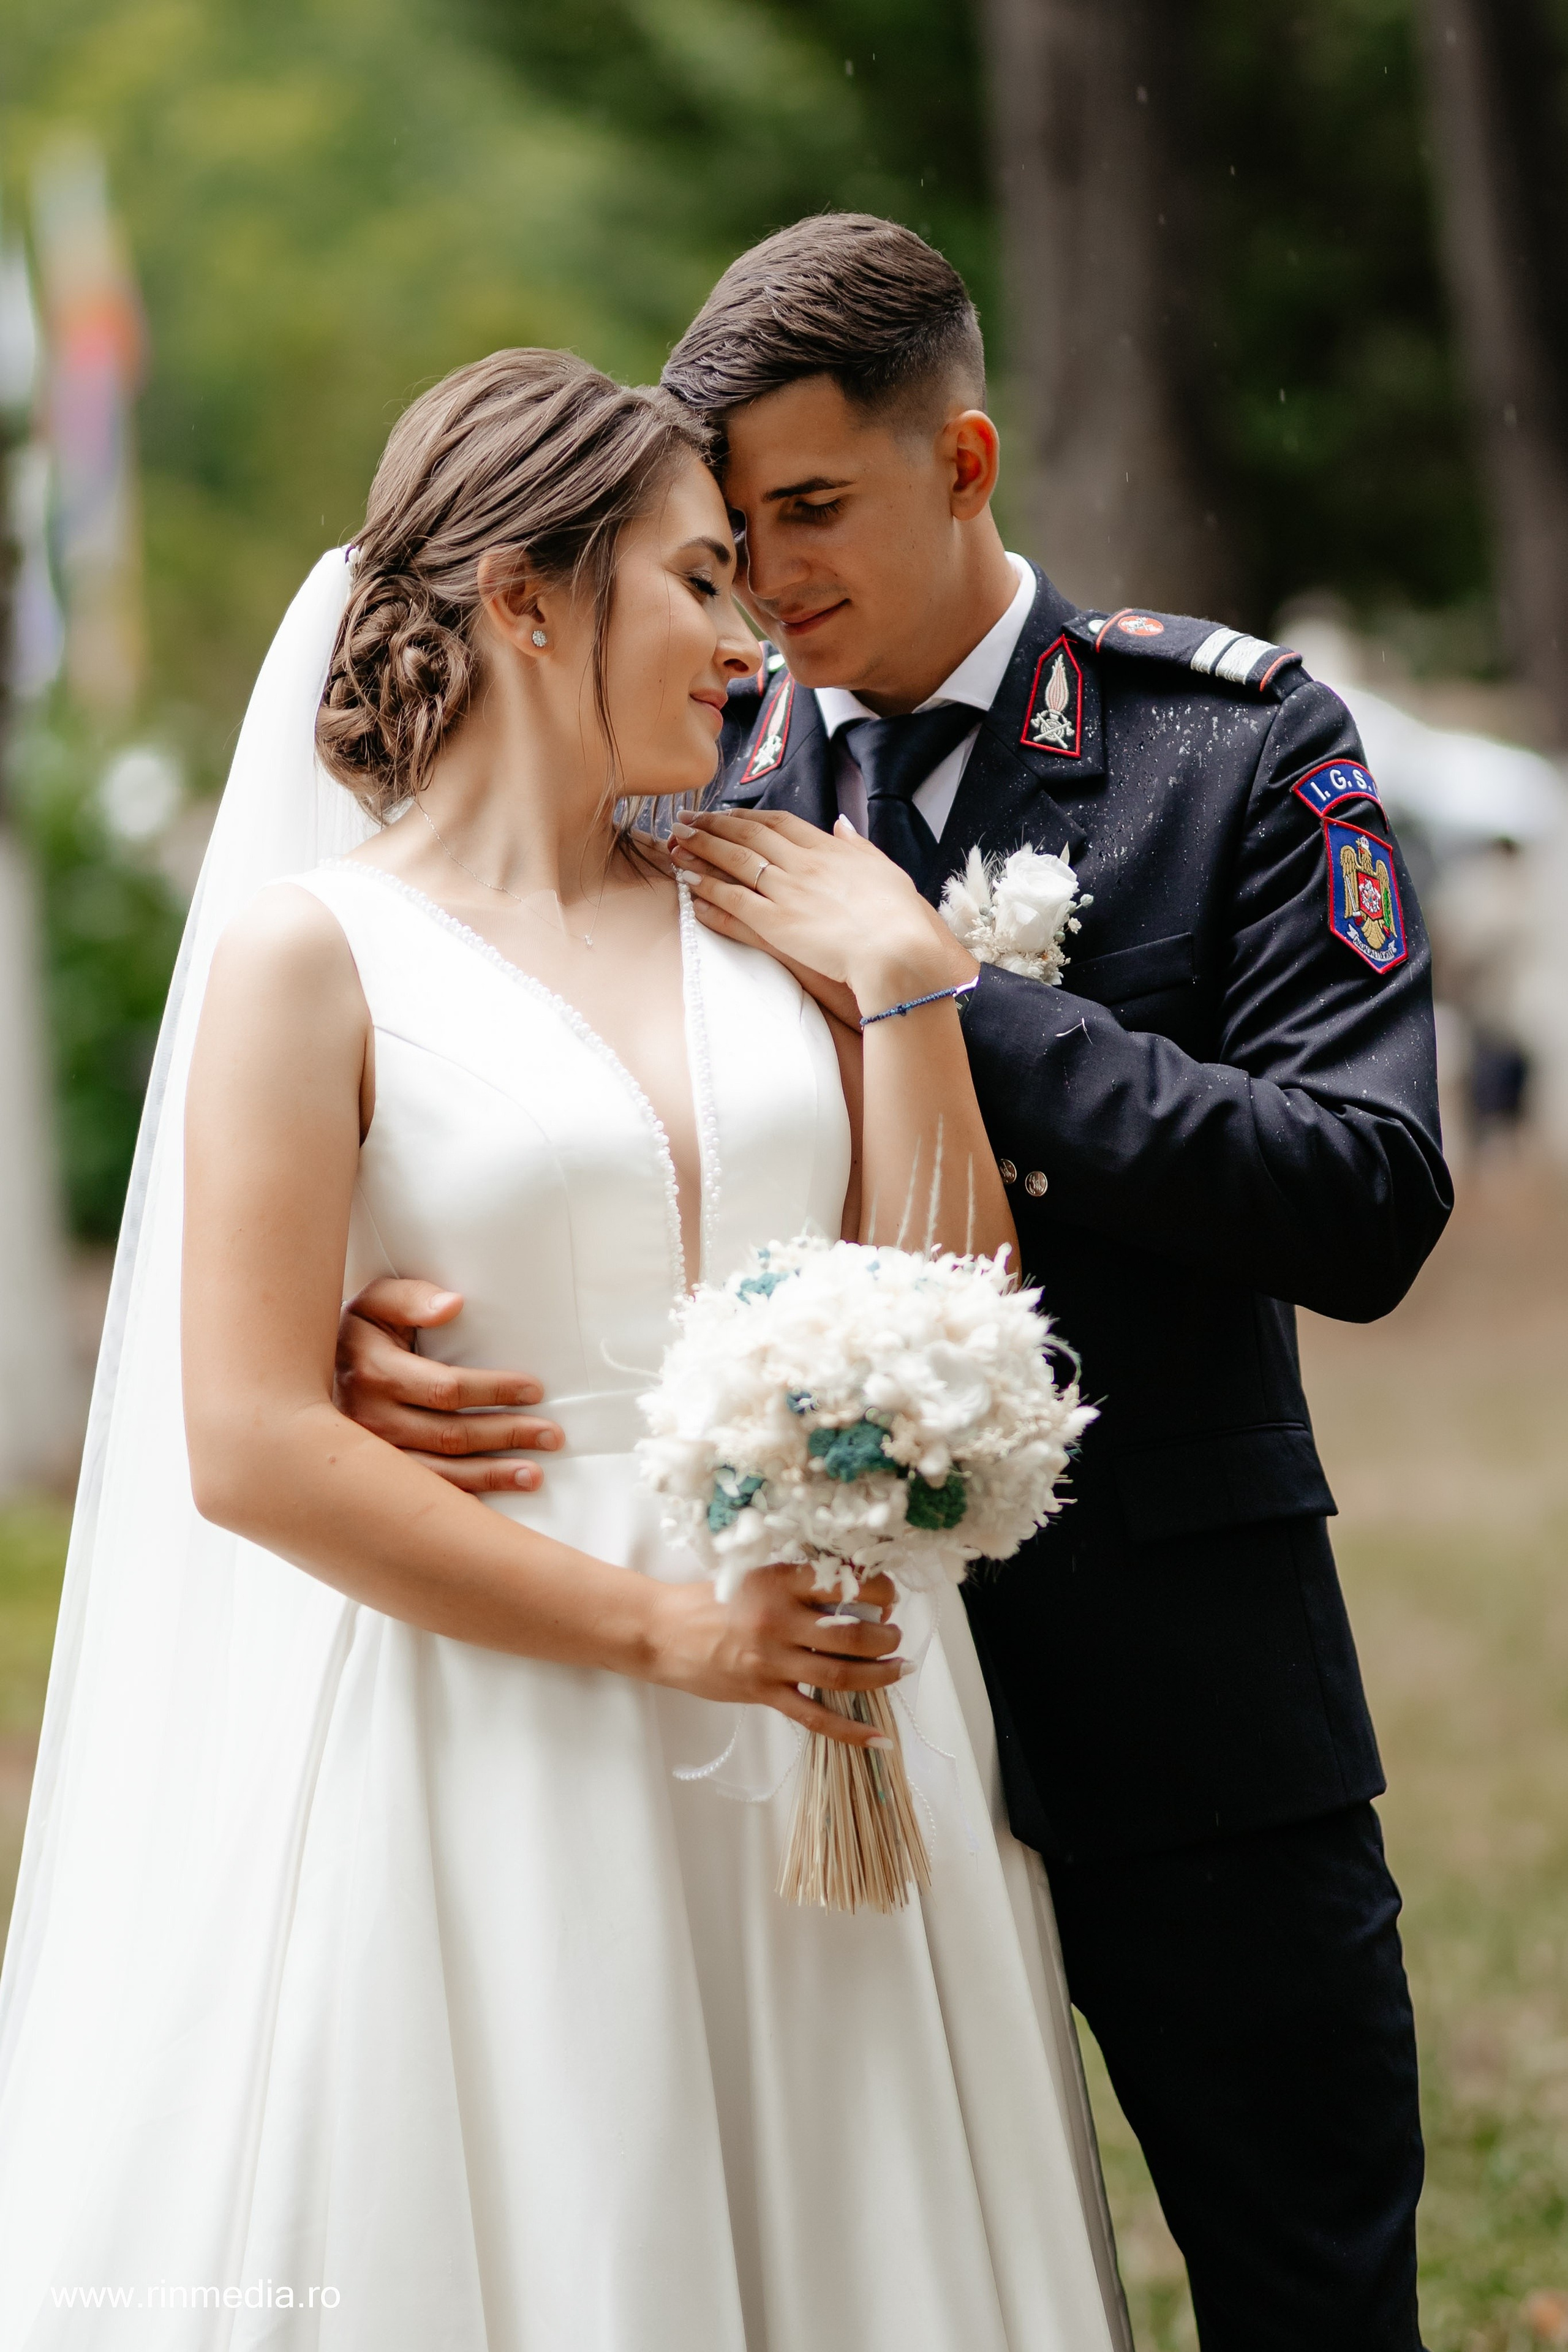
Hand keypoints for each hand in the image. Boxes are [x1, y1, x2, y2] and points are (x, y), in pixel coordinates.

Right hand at [335, 1278, 562, 1492]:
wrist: (302, 1378)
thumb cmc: (358, 1335)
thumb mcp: (375, 1302)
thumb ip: (412, 1298)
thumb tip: (454, 1304)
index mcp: (372, 1372)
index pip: (446, 1388)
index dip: (494, 1390)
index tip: (534, 1390)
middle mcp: (367, 1420)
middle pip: (451, 1434)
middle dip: (507, 1435)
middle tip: (552, 1435)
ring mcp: (370, 1456)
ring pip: (441, 1474)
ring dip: (493, 1475)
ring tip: (535, 1474)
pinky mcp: (373, 1480)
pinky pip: (424, 1496)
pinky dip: (465, 1499)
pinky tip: (495, 1499)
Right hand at [645, 1565, 905, 1745]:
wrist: (663, 1631)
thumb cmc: (712, 1600)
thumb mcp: (756, 1575)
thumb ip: (798, 1583)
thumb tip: (854, 1592)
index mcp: (779, 1581)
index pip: (844, 1581)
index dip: (879, 1589)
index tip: (888, 1596)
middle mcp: (778, 1620)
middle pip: (852, 1632)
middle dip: (886, 1636)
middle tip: (896, 1635)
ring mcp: (771, 1661)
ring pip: (841, 1673)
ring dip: (880, 1674)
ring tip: (898, 1668)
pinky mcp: (763, 1693)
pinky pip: (815, 1716)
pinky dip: (850, 1731)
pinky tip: (878, 1738)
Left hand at [669, 808, 975, 1017]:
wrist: (897, 949)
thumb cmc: (898, 915)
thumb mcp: (885, 869)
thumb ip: (858, 846)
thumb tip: (842, 825)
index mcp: (827, 849)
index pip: (777, 822)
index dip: (746, 815)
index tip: (724, 811)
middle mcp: (801, 863)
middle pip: (748, 834)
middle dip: (712, 824)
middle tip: (685, 818)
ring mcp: (786, 892)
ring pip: (733, 862)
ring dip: (701, 849)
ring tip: (675, 842)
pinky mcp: (775, 923)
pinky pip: (733, 901)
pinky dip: (708, 890)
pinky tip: (687, 883)